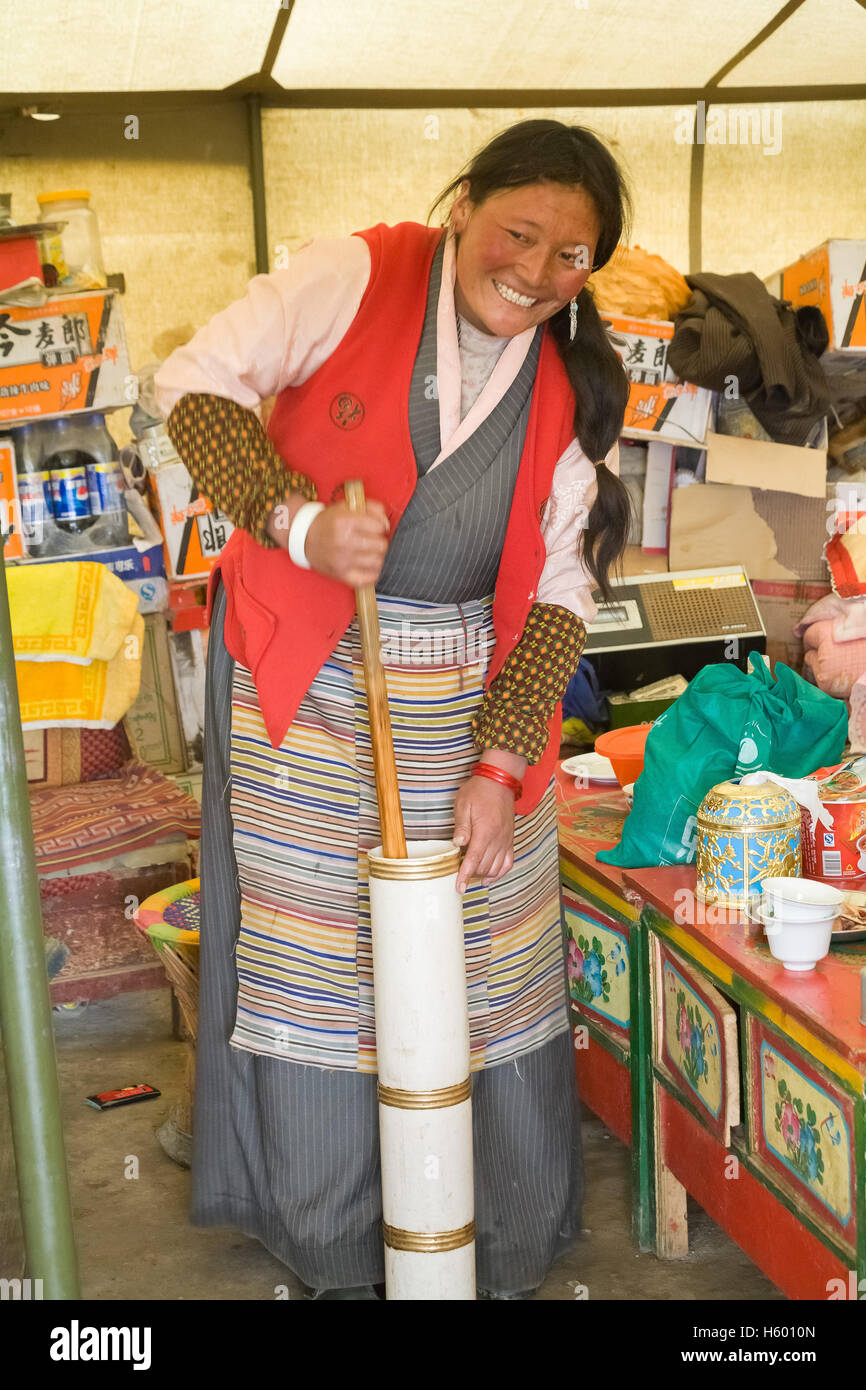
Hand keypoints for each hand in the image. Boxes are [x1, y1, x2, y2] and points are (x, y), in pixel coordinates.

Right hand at [305, 498, 389, 586]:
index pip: (380, 527)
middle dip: (379, 541)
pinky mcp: (342, 575)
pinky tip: (367, 564)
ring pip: (378, 562)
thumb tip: (386, 523)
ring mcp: (343, 560)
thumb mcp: (347, 507)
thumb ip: (371, 508)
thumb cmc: (329, 522)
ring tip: (369, 552)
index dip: (380, 526)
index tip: (374, 527)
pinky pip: (369, 578)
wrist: (305, 537)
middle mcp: (344, 542)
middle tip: (372, 540)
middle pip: (381, 545)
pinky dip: (372, 572)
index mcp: (345, 522)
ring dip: (377, 556)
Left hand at [452, 775, 514, 894]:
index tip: (459, 888)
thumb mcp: (463, 804)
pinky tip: (488, 877)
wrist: (500, 781)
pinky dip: (499, 873)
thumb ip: (461, 826)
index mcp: (485, 831)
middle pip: (484, 867)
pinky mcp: (509, 840)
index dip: (465, 876)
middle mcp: (498, 839)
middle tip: (457, 872)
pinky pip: (507, 862)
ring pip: (495, 868)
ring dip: (482, 874)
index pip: (474, 860)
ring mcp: (505, 840)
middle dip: (470, 874)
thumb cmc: (479, 790)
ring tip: (470, 874)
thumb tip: (457, 844)